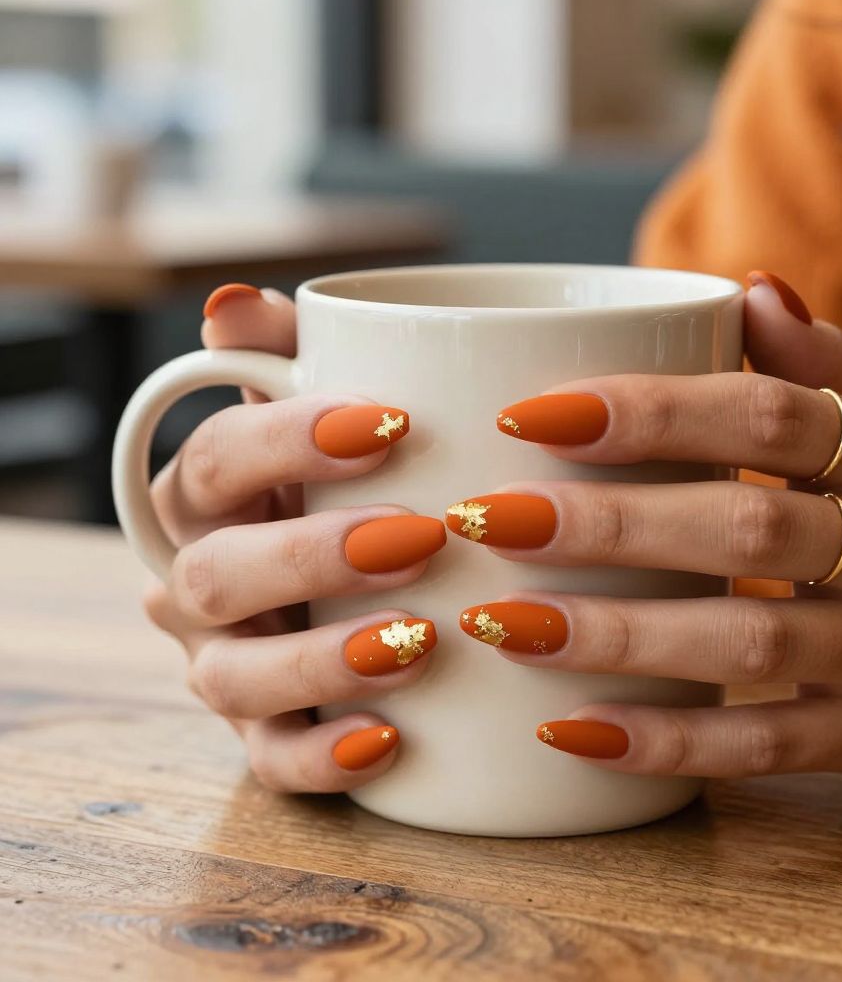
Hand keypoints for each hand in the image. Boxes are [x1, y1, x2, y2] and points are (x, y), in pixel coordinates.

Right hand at [143, 285, 446, 790]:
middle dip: (312, 555)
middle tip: (419, 537)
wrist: (348, 577)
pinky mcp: (264, 733)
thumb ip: (282, 356)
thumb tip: (234, 303)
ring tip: (417, 640)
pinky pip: (273, 760)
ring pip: (237, 677)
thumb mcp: (320, 411)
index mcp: (207, 495)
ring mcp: (226, 664)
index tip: (393, 422)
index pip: (218, 459)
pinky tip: (391, 739)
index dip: (291, 438)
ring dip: (322, 659)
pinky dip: (325, 757)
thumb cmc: (339, 478)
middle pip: (218, 573)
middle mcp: (200, 581)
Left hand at [446, 273, 841, 776]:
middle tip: (490, 517)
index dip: (648, 411)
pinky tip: (568, 730)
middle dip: (607, 524)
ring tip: (501, 621)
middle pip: (742, 525)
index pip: (765, 415)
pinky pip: (762, 744)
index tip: (528, 413)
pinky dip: (666, 742)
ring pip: (746, 639)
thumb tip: (746, 284)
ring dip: (616, 635)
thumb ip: (815, 366)